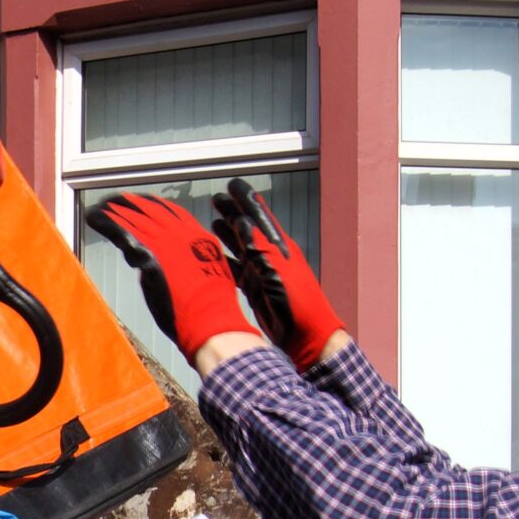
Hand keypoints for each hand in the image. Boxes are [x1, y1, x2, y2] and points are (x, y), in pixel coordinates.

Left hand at [83, 193, 252, 359]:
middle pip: (149, 209)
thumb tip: (161, 267)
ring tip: (99, 208)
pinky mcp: (148, 253)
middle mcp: (181, 233)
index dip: (151, 205)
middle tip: (113, 202)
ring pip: (133, 216)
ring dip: (114, 210)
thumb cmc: (209, 307)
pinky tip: (93, 217)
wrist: (209, 318)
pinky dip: (105, 223)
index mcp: (197, 237)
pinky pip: (121, 231)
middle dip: (129, 204)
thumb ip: (185, 265)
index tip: (138, 202)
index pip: (170, 211)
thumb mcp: (206, 275)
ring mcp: (165, 241)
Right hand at [212, 180, 344, 368]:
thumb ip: (258, 244)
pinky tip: (214, 258)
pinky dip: (226, 261)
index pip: (258, 214)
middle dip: (232, 213)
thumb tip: (241, 220)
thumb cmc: (296, 300)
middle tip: (216, 200)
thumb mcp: (276, 268)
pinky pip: (238, 270)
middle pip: (247, 228)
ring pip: (241, 247)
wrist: (306, 333)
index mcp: (277, 245)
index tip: (231, 184)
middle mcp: (270, 254)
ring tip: (212, 222)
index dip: (244, 198)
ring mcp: (263, 272)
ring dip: (227, 235)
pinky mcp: (257, 289)